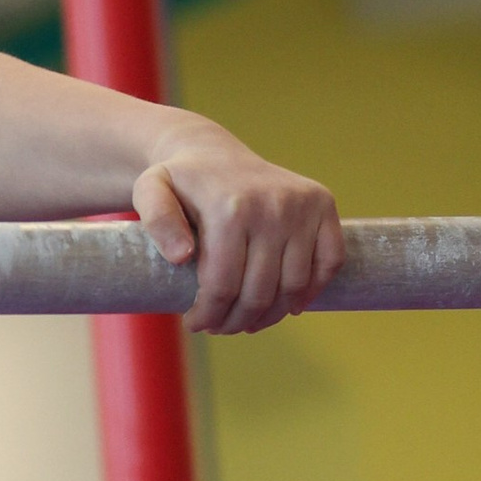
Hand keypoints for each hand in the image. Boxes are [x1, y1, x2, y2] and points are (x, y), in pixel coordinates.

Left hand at [133, 130, 342, 334]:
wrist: (212, 154)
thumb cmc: (180, 182)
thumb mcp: (150, 192)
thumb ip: (157, 221)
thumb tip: (181, 257)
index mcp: (230, 207)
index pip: (223, 285)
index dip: (209, 315)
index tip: (196, 324)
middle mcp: (272, 205)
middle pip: (259, 292)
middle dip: (236, 321)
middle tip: (220, 327)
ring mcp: (302, 204)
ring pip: (294, 286)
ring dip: (271, 315)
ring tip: (248, 321)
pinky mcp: (323, 204)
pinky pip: (330, 261)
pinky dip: (313, 289)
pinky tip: (290, 304)